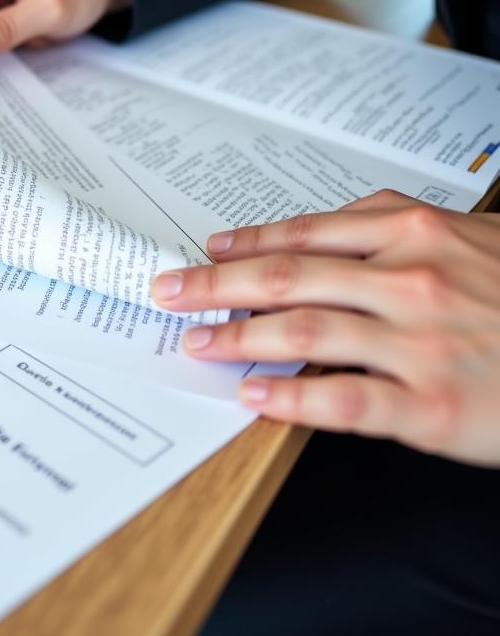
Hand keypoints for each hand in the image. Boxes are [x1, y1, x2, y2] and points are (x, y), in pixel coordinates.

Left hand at [151, 190, 499, 466]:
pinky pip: (343, 401)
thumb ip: (391, 228)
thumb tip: (311, 235)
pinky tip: (253, 398)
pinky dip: (289, 399)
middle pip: (286, 278)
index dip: (243, 245)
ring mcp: (421, 342)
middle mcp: (410, 280)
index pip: (304, 235)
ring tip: (196, 342)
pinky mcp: (435, 406)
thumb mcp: (466, 236)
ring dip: (236, 337)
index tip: (204, 252)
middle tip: (169, 292)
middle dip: (215, 286)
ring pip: (303, 333)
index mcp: (414, 233)